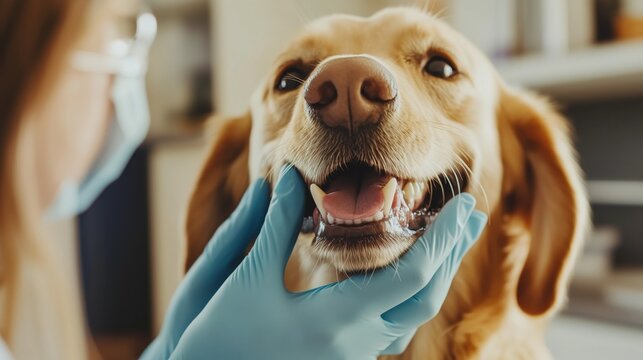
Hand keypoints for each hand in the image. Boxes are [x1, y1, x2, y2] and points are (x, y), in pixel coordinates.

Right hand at [164, 165, 485, 359]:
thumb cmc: (214, 339)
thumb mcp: (242, 278)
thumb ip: (273, 225)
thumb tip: (295, 176)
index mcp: (337, 321)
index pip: (413, 278)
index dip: (443, 239)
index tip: (464, 205)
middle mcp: (355, 345)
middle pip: (426, 299)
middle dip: (453, 253)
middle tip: (472, 214)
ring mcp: (351, 358)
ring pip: (413, 316)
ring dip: (435, 272)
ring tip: (449, 237)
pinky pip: (392, 324)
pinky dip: (410, 290)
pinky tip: (405, 272)